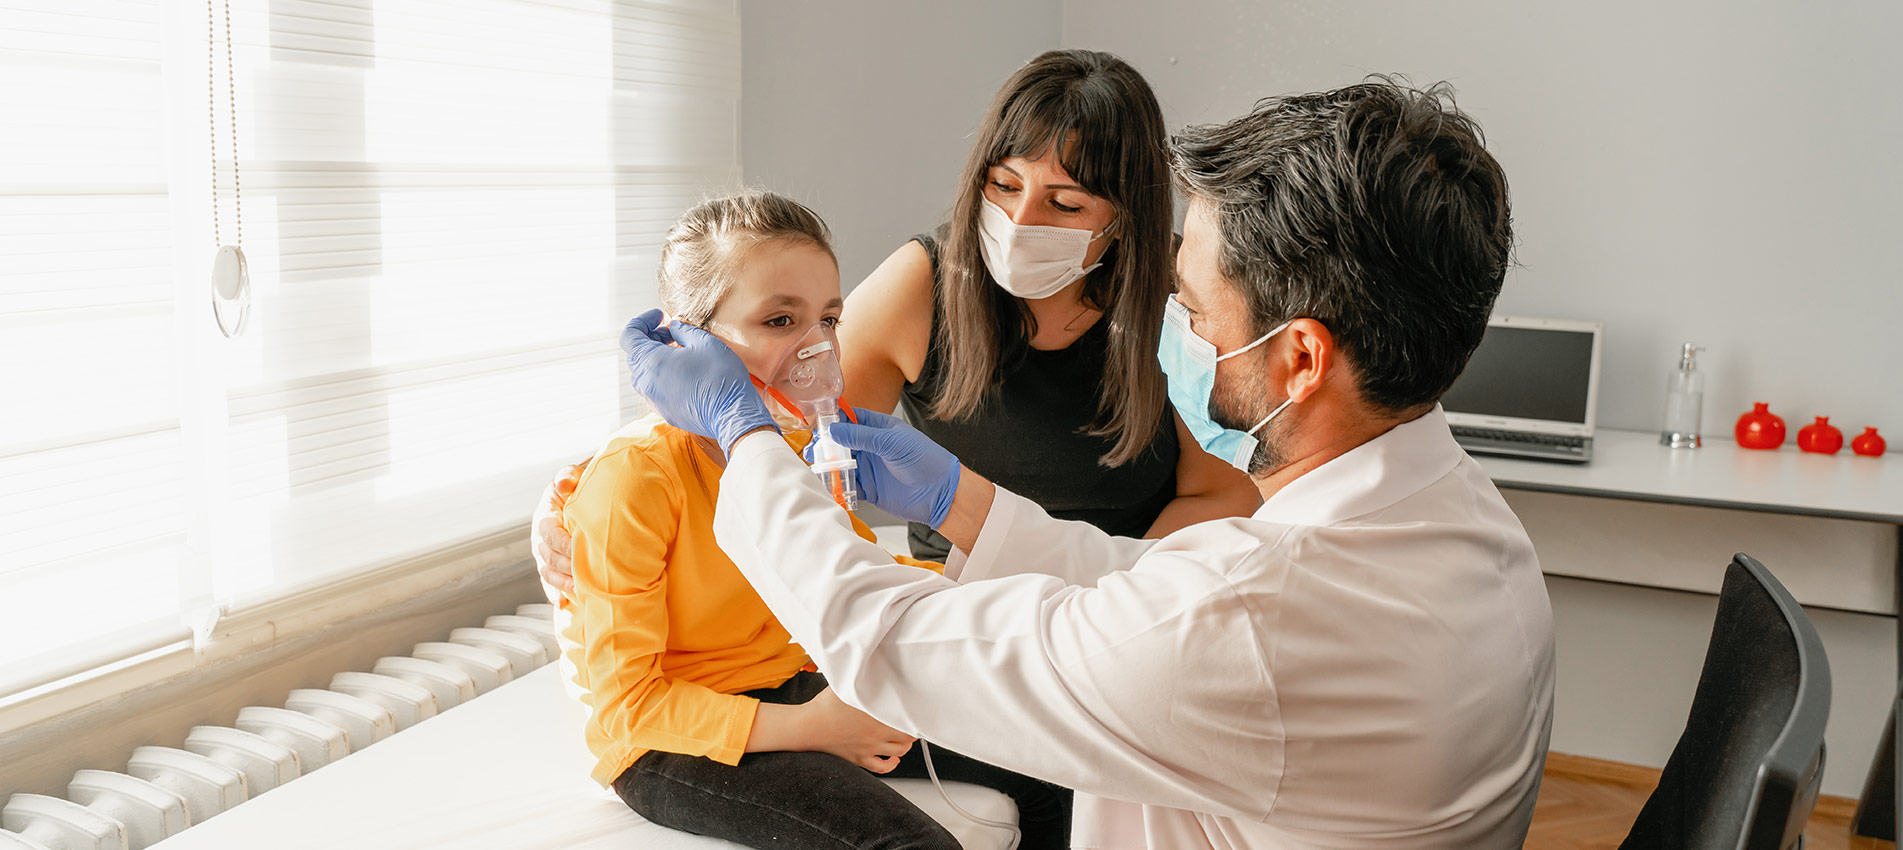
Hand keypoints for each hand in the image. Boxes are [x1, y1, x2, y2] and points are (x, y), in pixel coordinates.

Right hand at [531, 461, 583, 600]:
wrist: (581, 497)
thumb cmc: (579, 486)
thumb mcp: (573, 476)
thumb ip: (568, 477)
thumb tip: (563, 485)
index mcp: (544, 515)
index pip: (550, 533)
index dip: (563, 544)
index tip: (579, 551)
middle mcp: (540, 536)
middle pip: (548, 556)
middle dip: (565, 568)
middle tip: (584, 578)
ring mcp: (544, 553)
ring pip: (547, 572)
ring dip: (561, 584)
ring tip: (578, 592)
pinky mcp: (550, 565)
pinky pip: (548, 582)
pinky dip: (555, 593)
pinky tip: (564, 604)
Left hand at [620, 309, 776, 454]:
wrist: (732, 414)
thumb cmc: (720, 376)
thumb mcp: (705, 342)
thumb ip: (683, 330)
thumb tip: (674, 326)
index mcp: (651, 361)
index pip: (629, 335)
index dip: (643, 321)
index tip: (660, 316)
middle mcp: (646, 382)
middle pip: (636, 353)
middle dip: (652, 337)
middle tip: (673, 332)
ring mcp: (654, 400)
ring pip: (644, 372)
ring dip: (656, 357)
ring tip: (680, 352)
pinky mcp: (664, 412)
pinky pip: (654, 388)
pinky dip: (662, 375)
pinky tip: (684, 372)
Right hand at [800, 687, 915, 773]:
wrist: (808, 726)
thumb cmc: (825, 705)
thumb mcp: (847, 685)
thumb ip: (864, 677)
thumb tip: (875, 663)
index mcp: (878, 717)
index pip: (908, 721)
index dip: (915, 717)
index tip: (916, 712)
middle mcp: (877, 735)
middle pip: (907, 738)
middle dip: (912, 732)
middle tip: (912, 725)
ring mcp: (869, 748)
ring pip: (898, 753)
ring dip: (904, 746)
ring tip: (905, 739)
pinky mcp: (859, 759)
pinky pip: (881, 768)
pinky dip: (891, 765)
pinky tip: (893, 759)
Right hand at [814, 408, 960, 526]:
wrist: (941, 494)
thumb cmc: (925, 460)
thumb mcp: (892, 443)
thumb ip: (862, 436)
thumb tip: (834, 429)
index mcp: (880, 428)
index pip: (851, 418)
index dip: (834, 420)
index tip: (817, 424)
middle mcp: (872, 447)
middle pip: (841, 442)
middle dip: (827, 446)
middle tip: (814, 450)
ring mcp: (870, 468)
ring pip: (841, 464)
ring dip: (829, 466)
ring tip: (817, 468)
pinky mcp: (869, 489)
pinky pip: (848, 486)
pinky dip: (837, 487)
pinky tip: (829, 486)